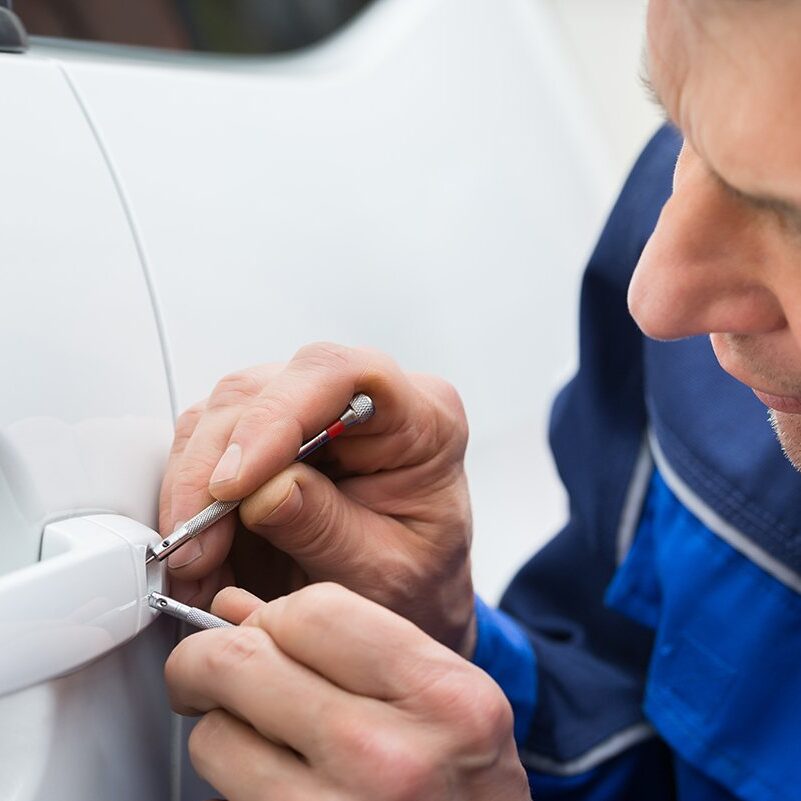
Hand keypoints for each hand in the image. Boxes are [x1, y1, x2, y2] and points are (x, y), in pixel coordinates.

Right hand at [159, 343, 474, 654]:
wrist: (408, 604)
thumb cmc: (417, 586)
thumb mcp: (383, 574)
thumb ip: (327, 529)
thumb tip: (262, 490)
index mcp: (423, 420)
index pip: (341, 374)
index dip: (277, 417)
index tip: (233, 485)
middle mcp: (363, 400)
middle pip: (264, 390)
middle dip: (215, 468)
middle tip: (197, 544)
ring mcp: (312, 412)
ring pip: (223, 413)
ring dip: (194, 489)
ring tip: (196, 560)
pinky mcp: (271, 437)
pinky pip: (209, 445)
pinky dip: (191, 499)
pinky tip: (200, 548)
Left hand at [166, 585, 528, 800]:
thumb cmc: (466, 785)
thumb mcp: (441, 696)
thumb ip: (349, 641)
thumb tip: (237, 607)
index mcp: (440, 697)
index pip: (313, 611)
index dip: (274, 614)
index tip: (266, 627)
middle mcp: (390, 757)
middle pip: (242, 661)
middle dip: (207, 653)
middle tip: (211, 662)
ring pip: (215, 732)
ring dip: (220, 720)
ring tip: (255, 725)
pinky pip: (222, 789)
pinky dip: (230, 768)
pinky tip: (266, 767)